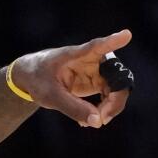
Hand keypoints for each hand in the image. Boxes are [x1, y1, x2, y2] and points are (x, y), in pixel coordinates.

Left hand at [11, 29, 132, 127]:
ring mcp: (97, 71)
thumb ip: (72, 108)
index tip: (126, 35)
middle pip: (118, 76)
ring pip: (117, 88)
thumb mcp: (50, 96)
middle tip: (103, 118)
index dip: (112, 41)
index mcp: (75, 55)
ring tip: (95, 122)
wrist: (31, 79)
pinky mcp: (97, 82)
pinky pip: (110, 96)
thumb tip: (97, 122)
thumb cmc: (38, 79)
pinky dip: (104, 110)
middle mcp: (92, 59)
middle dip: (115, 99)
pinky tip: (90, 120)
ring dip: (111, 107)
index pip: (97, 46)